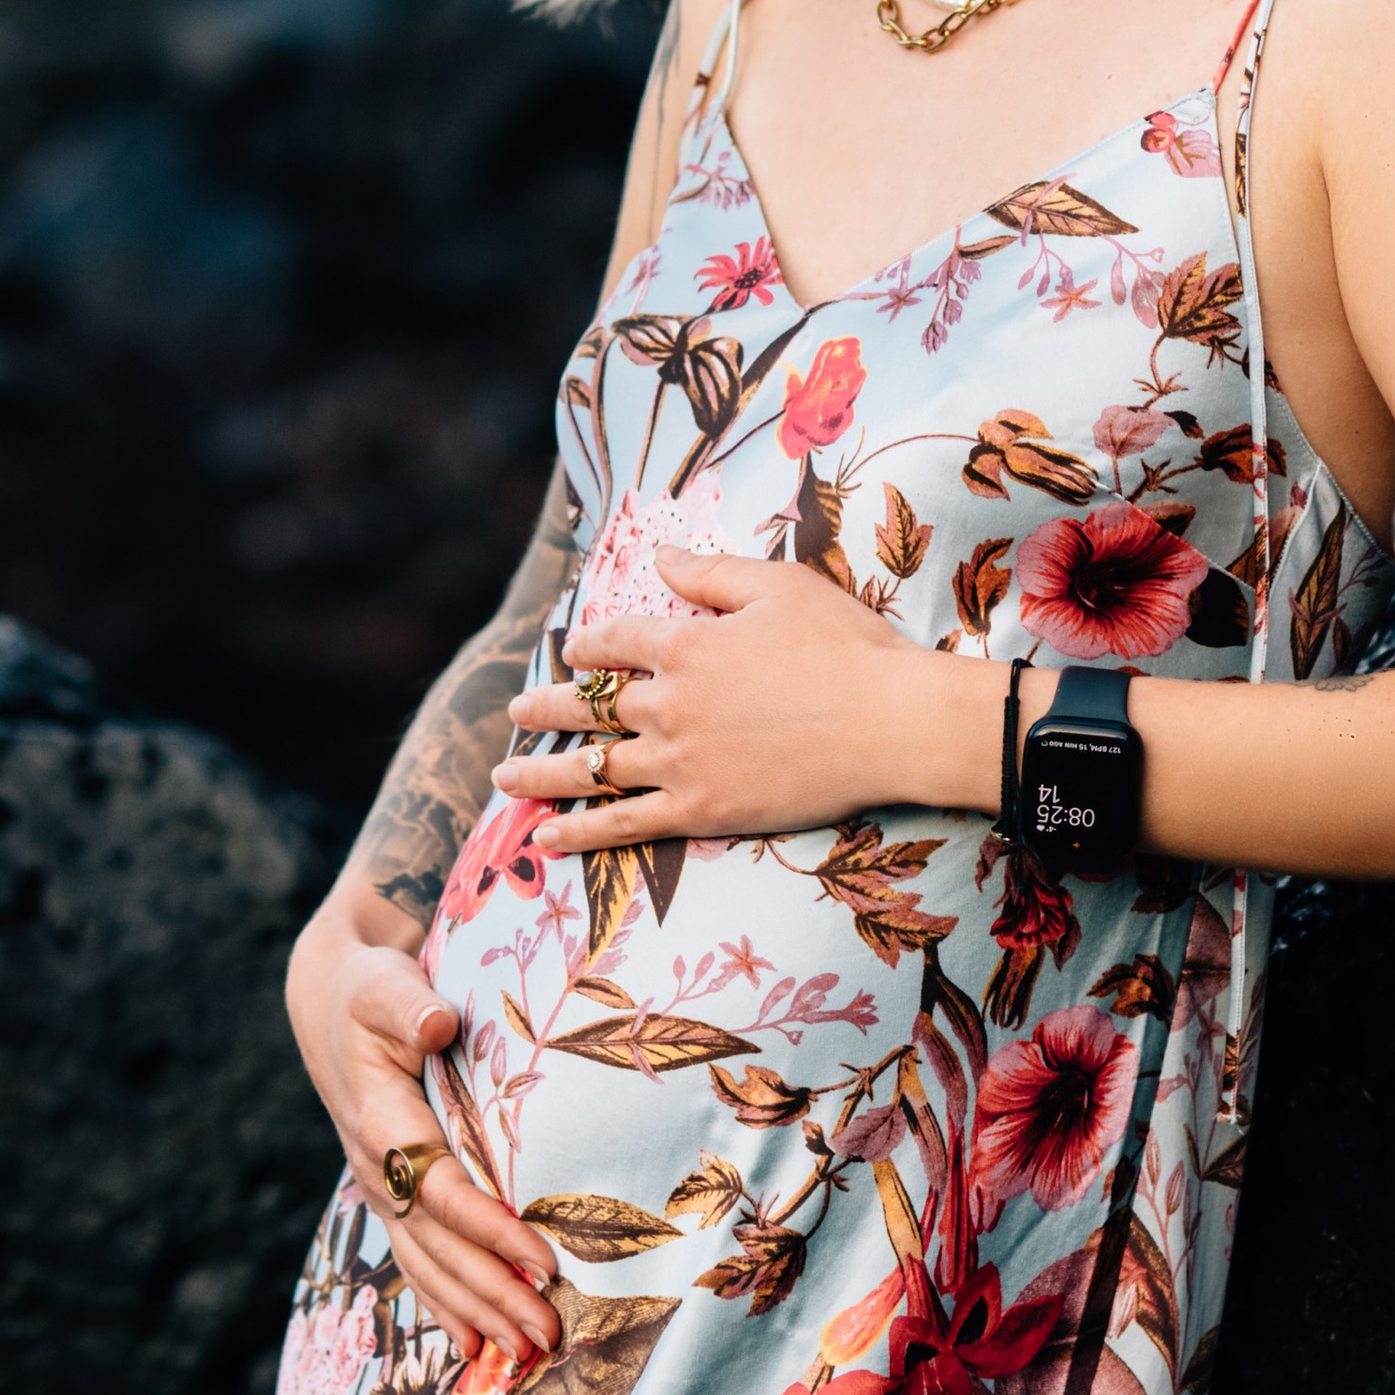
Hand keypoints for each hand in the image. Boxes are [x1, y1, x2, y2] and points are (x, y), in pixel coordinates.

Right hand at [283, 877, 559, 1360]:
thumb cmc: (370, 991)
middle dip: (493, 1292)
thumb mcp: (384, 985)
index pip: (440, 1188)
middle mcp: (378, 1169)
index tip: (541, 1259)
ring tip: (526, 1354)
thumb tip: (438, 1022)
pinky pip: (419, 1261)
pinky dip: (448, 1305)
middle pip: (440, 1244)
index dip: (489, 1227)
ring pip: (430, 1264)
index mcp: (381, 1122)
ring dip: (478, 1311)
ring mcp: (383, 1189)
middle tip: (548, 1332)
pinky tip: (475, 1347)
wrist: (332, 1006)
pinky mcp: (394, 1197)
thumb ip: (408, 1004)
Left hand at [496, 548, 955, 850]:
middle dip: (548, 709)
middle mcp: (669, 703)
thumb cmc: (846, 647)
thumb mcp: (779, 587)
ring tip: (503, 779)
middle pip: (590, 706)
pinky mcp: (701, 809)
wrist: (891, 723)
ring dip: (541, 773)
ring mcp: (680, 761)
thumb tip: (658, 556)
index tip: (571, 650)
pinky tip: (546, 837)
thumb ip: (710, 574)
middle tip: (516, 714)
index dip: (590, 644)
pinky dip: (580, 831)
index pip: (617, 642)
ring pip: (593, 768)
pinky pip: (624, 823)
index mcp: (686, 643)